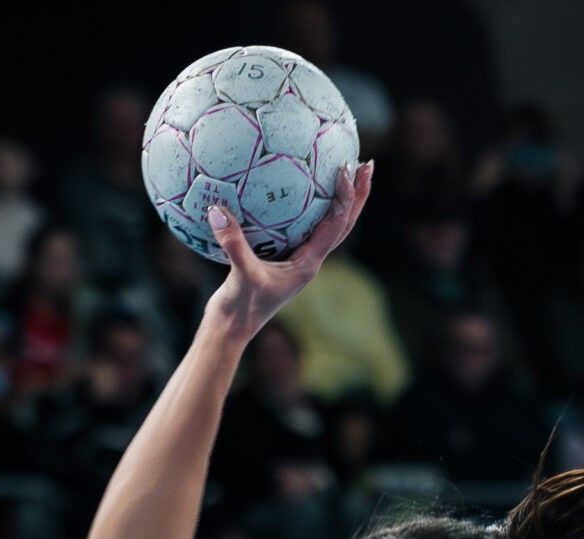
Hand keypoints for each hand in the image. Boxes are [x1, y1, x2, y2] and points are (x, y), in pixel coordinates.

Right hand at [207, 160, 373, 343]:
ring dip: (340, 200)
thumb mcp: (239, 274)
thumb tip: (217, 210)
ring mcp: (298, 259)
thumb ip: (232, 243)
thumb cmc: (240, 307)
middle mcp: (309, 260)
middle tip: (366, 165)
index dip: (345, 198)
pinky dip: (307, 204)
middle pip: (343, 224)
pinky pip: (301, 224)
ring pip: (328, 225)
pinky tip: (298, 184)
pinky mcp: (283, 256)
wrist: (232, 328)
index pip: (335, 226)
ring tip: (346, 169)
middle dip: (356, 196)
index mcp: (308, 264)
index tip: (346, 168)